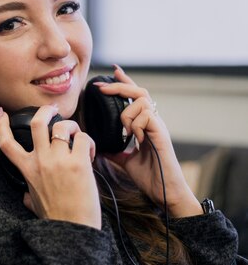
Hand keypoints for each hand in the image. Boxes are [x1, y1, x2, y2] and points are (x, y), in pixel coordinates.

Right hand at [0, 105, 101, 228]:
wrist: (74, 231)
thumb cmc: (57, 219)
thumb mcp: (34, 203)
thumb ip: (28, 194)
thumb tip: (25, 197)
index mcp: (27, 170)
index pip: (6, 143)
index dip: (0, 124)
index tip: (1, 113)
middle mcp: (40, 161)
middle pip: (37, 123)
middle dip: (45, 111)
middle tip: (53, 110)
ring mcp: (59, 160)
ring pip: (62, 126)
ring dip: (71, 126)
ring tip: (77, 136)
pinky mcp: (78, 163)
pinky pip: (83, 138)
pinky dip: (87, 141)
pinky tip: (90, 153)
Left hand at [94, 65, 201, 217]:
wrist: (165, 193)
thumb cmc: (150, 177)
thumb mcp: (125, 160)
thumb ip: (115, 150)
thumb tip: (98, 146)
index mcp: (144, 125)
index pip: (135, 97)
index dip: (125, 82)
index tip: (113, 71)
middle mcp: (153, 122)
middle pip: (139, 92)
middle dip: (119, 86)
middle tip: (101, 87)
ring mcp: (158, 126)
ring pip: (141, 102)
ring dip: (127, 113)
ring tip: (125, 132)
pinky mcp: (161, 133)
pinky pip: (147, 116)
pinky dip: (136, 124)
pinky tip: (135, 138)